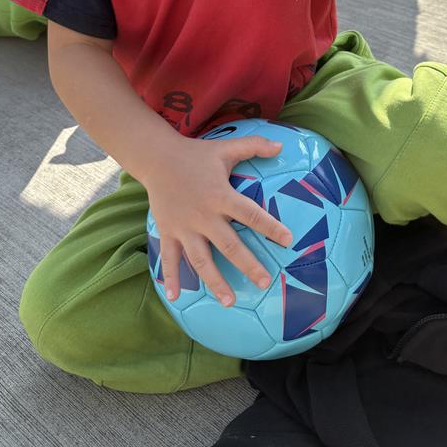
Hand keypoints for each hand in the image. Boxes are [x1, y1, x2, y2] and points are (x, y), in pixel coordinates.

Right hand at [146, 134, 292, 305]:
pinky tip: (176, 297)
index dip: (271, 227)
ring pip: (201, 259)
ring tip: (229, 301)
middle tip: (264, 283)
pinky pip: (169, 258)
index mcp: (221, 195)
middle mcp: (204, 215)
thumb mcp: (226, 147)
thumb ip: (254, 146)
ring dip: (215, 281)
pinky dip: (171, 277)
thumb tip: (281, 146)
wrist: (157, 157)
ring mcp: (184, 226)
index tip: (288, 241)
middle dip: (248, 265)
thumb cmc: (196, 154)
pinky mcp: (168, 231)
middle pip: (229, 245)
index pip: (251, 214)